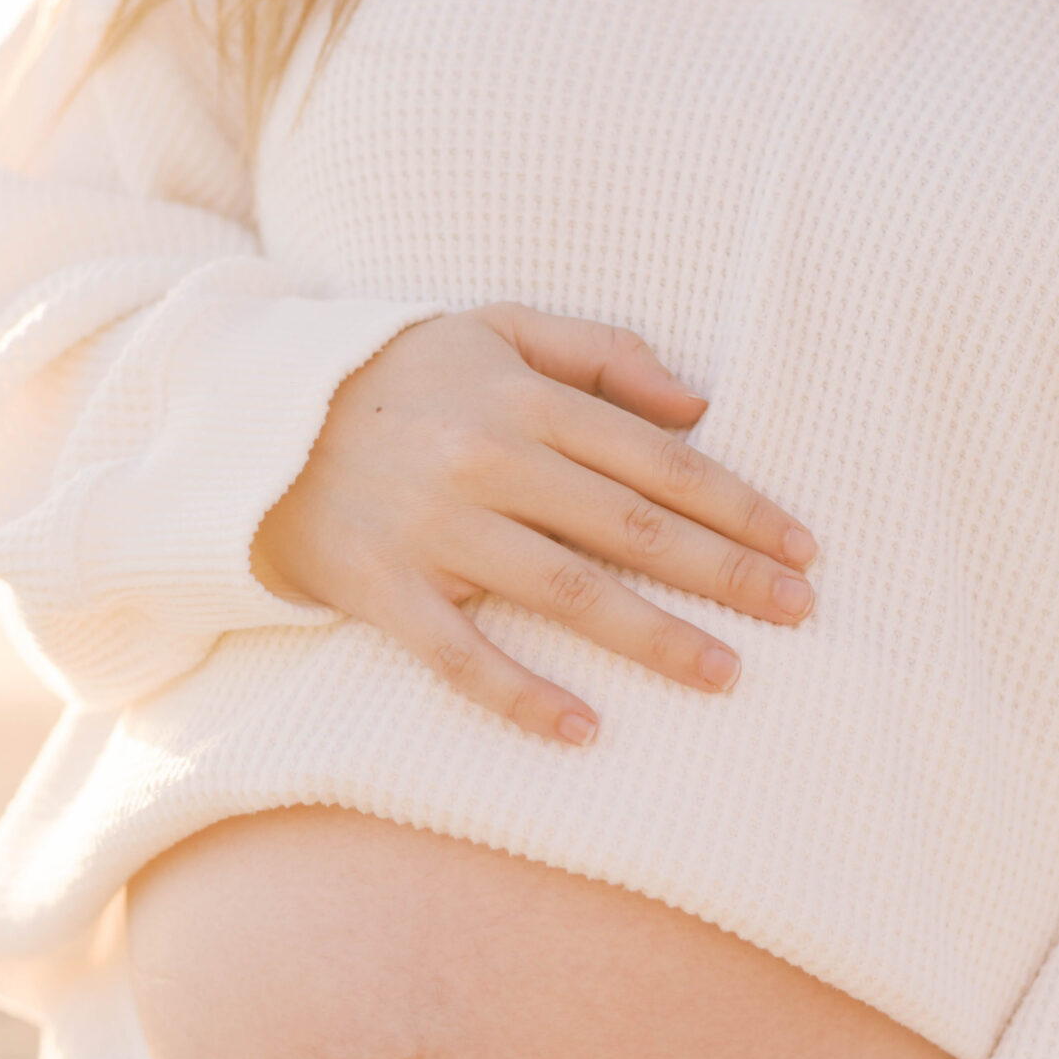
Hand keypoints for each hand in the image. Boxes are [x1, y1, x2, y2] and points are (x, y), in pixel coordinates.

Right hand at [252, 302, 817, 745]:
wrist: (255, 417)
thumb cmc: (396, 374)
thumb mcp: (494, 329)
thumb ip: (599, 353)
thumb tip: (698, 404)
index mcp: (524, 400)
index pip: (657, 458)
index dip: (739, 505)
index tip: (802, 547)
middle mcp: (488, 462)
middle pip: (631, 526)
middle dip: (725, 572)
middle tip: (798, 612)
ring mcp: (435, 530)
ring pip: (567, 591)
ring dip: (654, 637)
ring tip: (727, 672)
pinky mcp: (384, 589)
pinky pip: (462, 655)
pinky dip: (522, 694)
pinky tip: (585, 730)